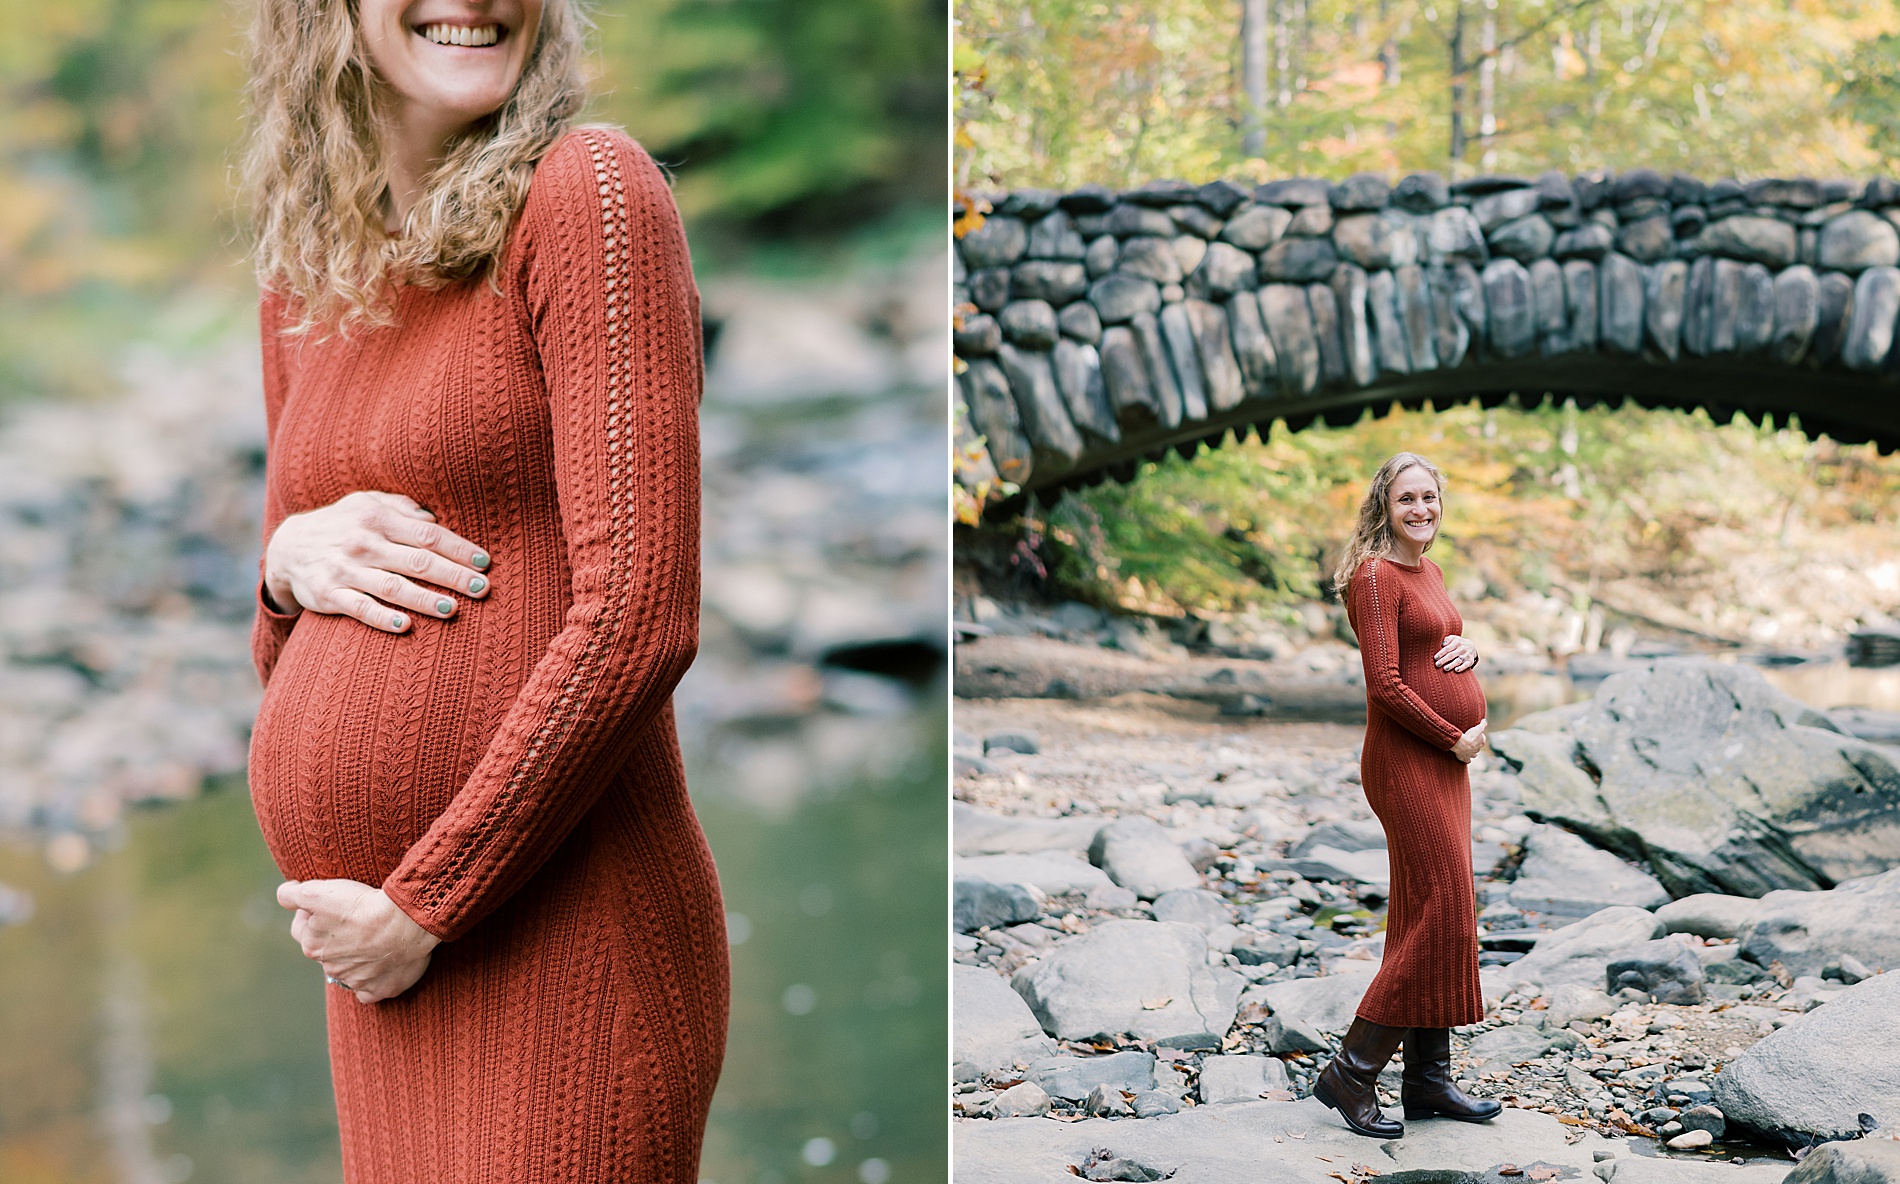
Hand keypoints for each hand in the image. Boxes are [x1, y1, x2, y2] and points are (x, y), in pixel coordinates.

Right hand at [263, 491, 491, 632]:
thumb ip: (401, 507)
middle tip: (483, 588)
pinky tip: (406, 626)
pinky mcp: (328, 595)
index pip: (428, 535)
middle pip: (417, 561)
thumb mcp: (366, 503)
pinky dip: (382, 618)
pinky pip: (359, 608)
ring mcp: (345, 570)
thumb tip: (435, 519)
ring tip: (453, 609)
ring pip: (392, 587)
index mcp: (377, 519)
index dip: (458, 549)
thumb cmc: (342, 525)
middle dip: (453, 575)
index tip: (484, 563)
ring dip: (424, 599)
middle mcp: (363, 543)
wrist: (286, 548)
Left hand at [277, 879, 440, 1003]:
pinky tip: (379, 967)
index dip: (311, 912)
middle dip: (334, 935)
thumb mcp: (317, 893)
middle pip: (326, 949)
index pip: (300, 929)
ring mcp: (355, 981)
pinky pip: (368, 991)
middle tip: (354, 917)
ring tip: (374, 936)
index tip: (328, 903)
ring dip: (355, 955)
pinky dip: (371, 981)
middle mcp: (330, 968)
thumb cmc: (361, 906)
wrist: (403, 923)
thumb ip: (292, 896)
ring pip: (347, 969)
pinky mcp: (378, 990)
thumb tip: (285, 893)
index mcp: (313, 946)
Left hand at [1434, 634, 1479, 671]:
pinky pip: (1466, 665)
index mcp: (1456, 642)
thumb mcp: (1453, 638)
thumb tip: (1442, 644)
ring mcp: (1466, 655)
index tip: (1435, 658)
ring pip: (1458, 661)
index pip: (1447, 648)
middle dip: (1444, 660)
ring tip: (1445, 668)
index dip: (1441, 653)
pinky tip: (1456, 670)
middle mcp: (1462, 649)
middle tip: (1437, 664)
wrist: (1472, 646)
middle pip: (1451, 655)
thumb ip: (1447, 639)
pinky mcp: (1470, 661)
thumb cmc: (1458, 643)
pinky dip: (1462, 668)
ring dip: (1451, 665)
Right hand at [1452, 718, 1487, 763]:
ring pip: (1474, 754)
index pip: (1482, 740)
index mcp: (1481, 743)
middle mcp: (1478, 749)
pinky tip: (1466, 758)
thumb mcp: (1477, 728)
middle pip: (1478, 747)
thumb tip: (1485, 720)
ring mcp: (1471, 754)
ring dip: (1472, 753)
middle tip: (1470, 741)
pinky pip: (1468, 760)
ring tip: (1469, 750)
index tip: (1475, 735)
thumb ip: (1482, 724)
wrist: (1461, 744)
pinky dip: (1467, 760)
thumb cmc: (1470, 736)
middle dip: (1475, 745)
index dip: (1479, 737)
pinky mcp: (1465, 758)